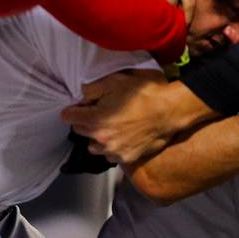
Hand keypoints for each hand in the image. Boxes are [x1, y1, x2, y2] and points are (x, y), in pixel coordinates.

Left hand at [60, 71, 203, 163]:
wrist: (169, 111)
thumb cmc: (143, 93)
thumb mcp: (115, 81)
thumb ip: (92, 89)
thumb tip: (82, 96)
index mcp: (95, 119)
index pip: (69, 117)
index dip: (72, 109)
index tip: (77, 107)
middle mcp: (101, 139)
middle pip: (79, 131)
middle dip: (84, 122)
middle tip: (98, 112)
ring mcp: (114, 151)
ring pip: (94, 146)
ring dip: (97, 138)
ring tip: (109, 127)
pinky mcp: (127, 158)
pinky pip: (111, 155)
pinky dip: (112, 148)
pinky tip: (121, 137)